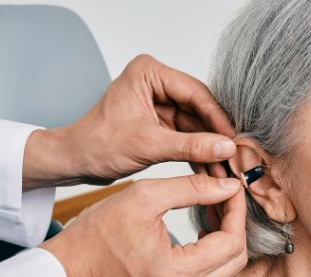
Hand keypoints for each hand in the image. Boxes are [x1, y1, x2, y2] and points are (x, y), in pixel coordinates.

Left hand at [23, 55, 236, 189]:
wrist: (75, 162)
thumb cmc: (97, 145)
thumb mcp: (148, 145)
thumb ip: (190, 146)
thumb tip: (226, 147)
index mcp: (149, 73)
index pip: (194, 93)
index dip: (217, 118)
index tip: (234, 140)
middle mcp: (155, 83)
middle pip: (198, 109)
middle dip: (215, 136)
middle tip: (235, 156)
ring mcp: (158, 103)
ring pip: (194, 125)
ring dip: (208, 148)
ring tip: (225, 169)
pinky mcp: (158, 123)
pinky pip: (185, 137)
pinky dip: (196, 153)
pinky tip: (211, 169)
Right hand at [40, 174, 247, 276]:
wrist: (70, 270)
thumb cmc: (98, 233)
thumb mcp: (144, 197)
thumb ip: (193, 189)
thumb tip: (230, 187)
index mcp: (176, 274)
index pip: (231, 242)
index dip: (236, 210)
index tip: (231, 187)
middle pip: (234, 260)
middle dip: (234, 224)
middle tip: (222, 197)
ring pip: (225, 272)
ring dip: (224, 240)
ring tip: (212, 211)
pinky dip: (211, 257)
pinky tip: (201, 234)